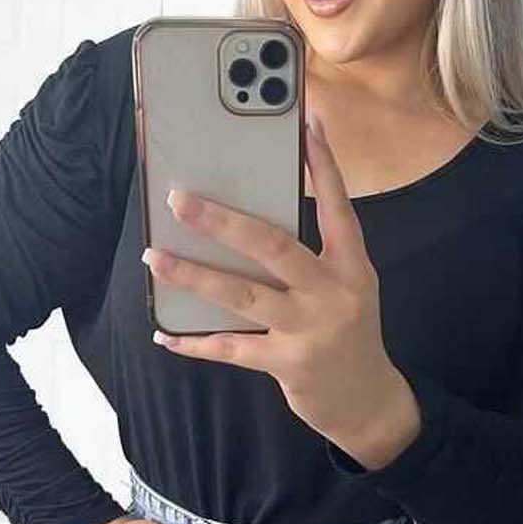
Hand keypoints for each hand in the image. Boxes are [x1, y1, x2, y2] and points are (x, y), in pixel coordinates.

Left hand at [142, 112, 401, 447]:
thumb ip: (315, 254)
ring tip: (155, 257)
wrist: (367, 401)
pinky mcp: (286, 363)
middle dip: (223, 221)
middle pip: (274, 247)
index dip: (323, 165)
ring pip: (242, 294)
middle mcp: (334, 292)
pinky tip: (164, 332)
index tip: (307, 123)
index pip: (337, 207)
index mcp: (353, 265)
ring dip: (193, 275)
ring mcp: (310, 329)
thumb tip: (249, 218)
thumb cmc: (347, 331)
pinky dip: (194, 341)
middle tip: (181, 199)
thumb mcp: (348, 285)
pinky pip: (230, 347)